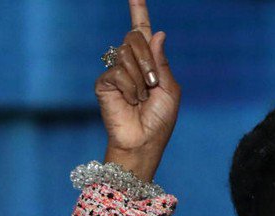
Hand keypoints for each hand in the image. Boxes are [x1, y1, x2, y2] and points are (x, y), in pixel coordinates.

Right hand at [95, 1, 180, 181]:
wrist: (144, 142)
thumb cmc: (160, 120)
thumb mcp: (170, 89)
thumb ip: (163, 62)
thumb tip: (157, 32)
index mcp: (149, 62)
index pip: (142, 30)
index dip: (138, 10)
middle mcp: (130, 63)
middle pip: (135, 38)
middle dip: (147, 60)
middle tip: (153, 84)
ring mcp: (116, 72)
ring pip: (125, 54)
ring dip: (140, 78)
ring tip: (141, 98)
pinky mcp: (104, 83)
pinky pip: (117, 72)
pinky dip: (129, 88)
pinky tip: (129, 102)